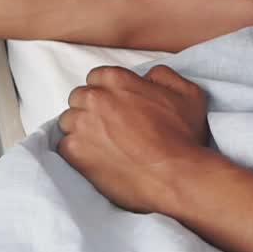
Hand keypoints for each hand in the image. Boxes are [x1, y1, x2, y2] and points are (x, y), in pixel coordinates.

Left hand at [57, 64, 210, 212]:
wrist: (175, 176)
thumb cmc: (183, 137)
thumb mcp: (188, 93)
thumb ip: (163, 75)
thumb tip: (146, 76)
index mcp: (118, 80)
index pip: (97, 77)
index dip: (107, 92)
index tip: (117, 106)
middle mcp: (95, 98)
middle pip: (79, 97)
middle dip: (91, 109)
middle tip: (110, 126)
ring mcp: (82, 125)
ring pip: (68, 121)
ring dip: (81, 129)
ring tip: (102, 144)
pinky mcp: (74, 152)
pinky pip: (64, 146)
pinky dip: (76, 152)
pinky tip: (96, 158)